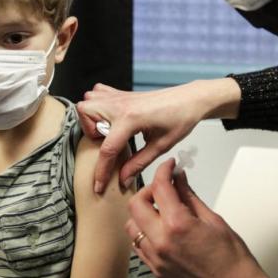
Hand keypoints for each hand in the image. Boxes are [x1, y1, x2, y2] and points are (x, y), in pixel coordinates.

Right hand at [77, 79, 239, 193]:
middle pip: (86, 113)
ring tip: (107, 130)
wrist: (191, 99)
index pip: (107, 148)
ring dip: (91, 117)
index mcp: (131, 119)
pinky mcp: (124, 93)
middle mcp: (121, 105)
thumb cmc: (181, 118)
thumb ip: (139, 163)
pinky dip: (98, 104)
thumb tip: (123, 178)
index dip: (101, 171)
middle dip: (89, 132)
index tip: (99, 185)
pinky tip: (109, 116)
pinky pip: (99, 92)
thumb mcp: (161, 146)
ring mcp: (121, 96)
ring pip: (88, 101)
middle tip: (105, 142)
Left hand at [125, 159, 268, 277]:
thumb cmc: (230, 257)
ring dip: (142, 211)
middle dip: (149, 189)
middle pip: (136, 203)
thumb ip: (189, 195)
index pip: (160, 186)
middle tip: (164, 186)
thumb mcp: (212, 218)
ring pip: (131, 225)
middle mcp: (161, 242)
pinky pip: (137, 244)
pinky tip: (158, 226)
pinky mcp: (155, 269)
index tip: (169, 166)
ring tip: (160, 207)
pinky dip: (143, 230)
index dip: (164, 170)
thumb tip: (178, 178)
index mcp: (177, 225)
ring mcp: (156, 258)